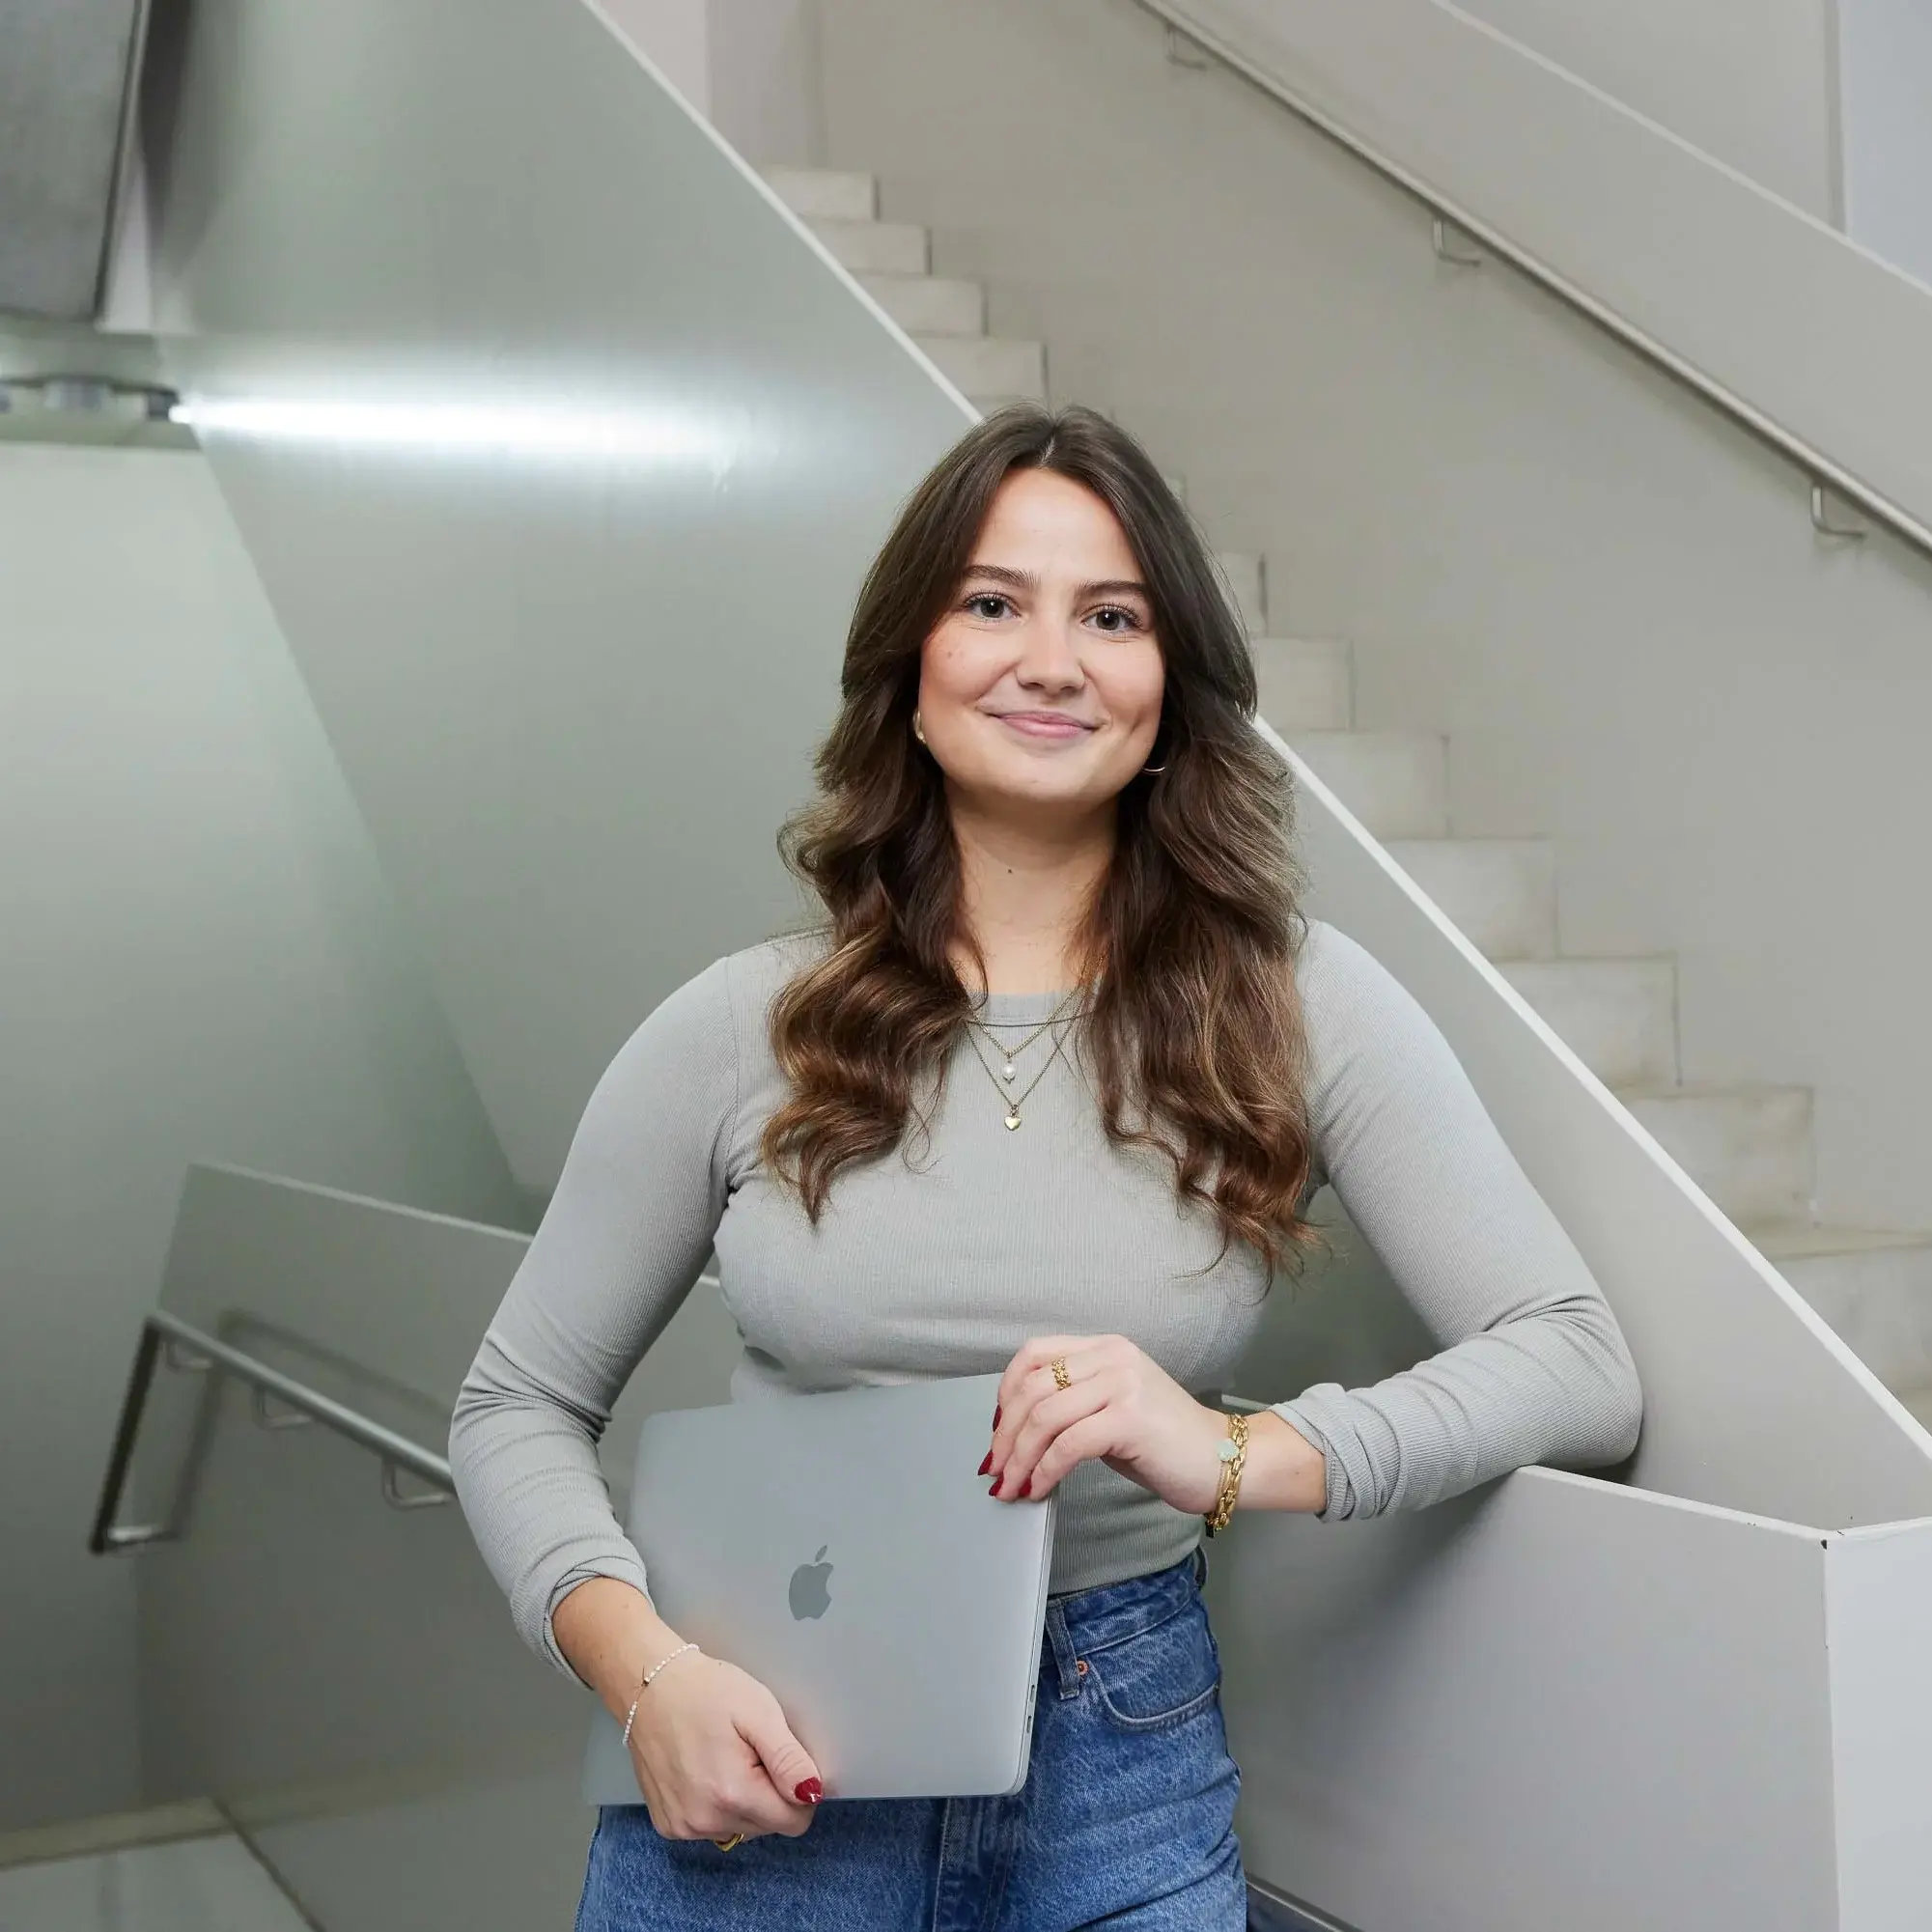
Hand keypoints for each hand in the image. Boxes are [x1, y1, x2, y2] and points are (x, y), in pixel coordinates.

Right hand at [625, 1648, 824, 1842]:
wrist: (650, 1686)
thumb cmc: (706, 1691)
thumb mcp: (758, 1712)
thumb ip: (788, 1758)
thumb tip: (812, 1793)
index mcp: (732, 1793)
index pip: (794, 1821)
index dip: (797, 1790)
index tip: (781, 1759)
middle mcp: (705, 1821)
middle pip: (768, 1826)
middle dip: (768, 1792)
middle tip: (748, 1750)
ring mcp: (683, 1827)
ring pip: (741, 1828)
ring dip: (743, 1800)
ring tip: (724, 1756)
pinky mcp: (668, 1826)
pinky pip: (713, 1827)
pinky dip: (717, 1804)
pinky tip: (704, 1770)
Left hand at [984, 1334, 1236, 1514]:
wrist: (1223, 1459)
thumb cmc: (1166, 1442)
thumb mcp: (1112, 1407)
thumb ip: (1073, 1403)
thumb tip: (1017, 1431)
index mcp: (1105, 1347)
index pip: (1034, 1354)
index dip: (1005, 1392)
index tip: (996, 1429)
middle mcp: (1112, 1357)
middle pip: (1032, 1388)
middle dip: (1005, 1434)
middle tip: (995, 1469)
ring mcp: (1123, 1384)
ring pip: (1044, 1417)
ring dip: (1019, 1458)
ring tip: (1010, 1486)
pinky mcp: (1130, 1418)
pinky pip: (1068, 1445)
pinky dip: (1045, 1471)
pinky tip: (1039, 1489)